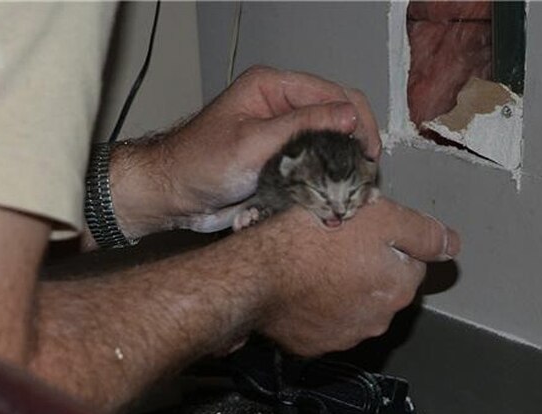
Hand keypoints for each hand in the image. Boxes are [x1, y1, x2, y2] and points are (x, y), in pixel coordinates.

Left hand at [108, 65, 381, 237]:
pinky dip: (324, 183)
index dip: (358, 121)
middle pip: (336, 119)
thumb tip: (350, 114)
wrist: (172, 196)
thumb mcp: (253, 142)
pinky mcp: (280, 163)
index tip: (369, 152)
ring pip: (328, 147)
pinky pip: (313, 168)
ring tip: (350, 192)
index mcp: (272, 88)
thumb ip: (302, 126)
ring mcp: (282, 137)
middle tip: (364, 175)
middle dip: (353, 146)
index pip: (333, 94)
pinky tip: (331, 198)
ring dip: (340, 168)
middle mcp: (281, 108)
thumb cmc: (198, 163)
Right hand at [250, 198, 459, 355]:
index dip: (386, 238)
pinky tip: (298, 285)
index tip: (362, 229)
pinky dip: (315, 305)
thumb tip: (452, 244)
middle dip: (365, 265)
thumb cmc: (312, 239)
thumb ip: (422, 231)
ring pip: (352, 303)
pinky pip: (321, 320)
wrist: (257, 276)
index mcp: (398, 286)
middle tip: (334, 241)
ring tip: (312, 261)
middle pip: (382, 284)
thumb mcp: (378, 216)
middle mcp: (378, 318)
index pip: (410, 260)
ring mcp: (343, 335)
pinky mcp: (311, 344)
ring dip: (340, 286)